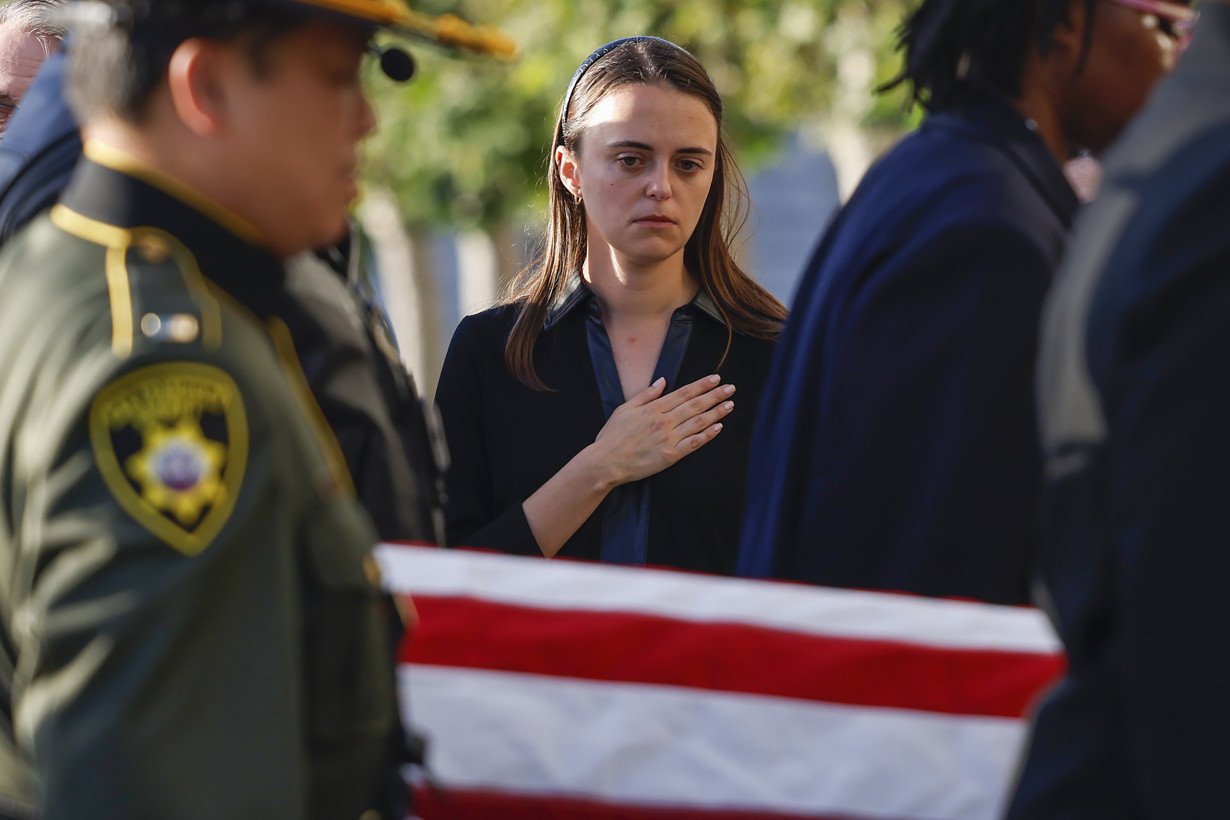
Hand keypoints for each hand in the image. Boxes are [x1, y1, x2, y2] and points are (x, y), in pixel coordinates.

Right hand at [591, 374, 734, 485]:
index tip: (716, 378)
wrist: (606, 462)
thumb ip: (646, 394)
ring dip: (716, 412)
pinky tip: (718, 427)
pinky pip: (694, 443)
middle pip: (695, 405)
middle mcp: (664, 421)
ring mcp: (669, 438)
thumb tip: (662, 381)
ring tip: (730, 405)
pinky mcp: (671, 455)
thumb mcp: (625, 409)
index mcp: (654, 408)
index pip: (684, 393)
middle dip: (715, 395)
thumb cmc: (612, 436)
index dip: (702, 385)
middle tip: (731, 388)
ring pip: (698, 422)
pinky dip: (707, 434)